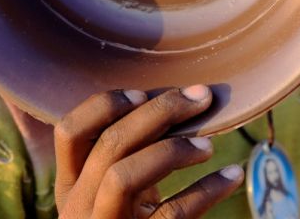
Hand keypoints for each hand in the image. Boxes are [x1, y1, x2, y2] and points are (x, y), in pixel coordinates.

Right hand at [54, 85, 244, 217]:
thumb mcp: (116, 193)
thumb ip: (127, 155)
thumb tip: (175, 99)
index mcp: (70, 187)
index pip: (69, 132)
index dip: (105, 106)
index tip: (143, 93)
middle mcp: (78, 209)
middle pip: (110, 144)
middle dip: (159, 112)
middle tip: (201, 98)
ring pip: (123, 176)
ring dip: (171, 150)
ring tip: (208, 146)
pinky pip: (171, 213)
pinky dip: (207, 190)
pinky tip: (231, 176)